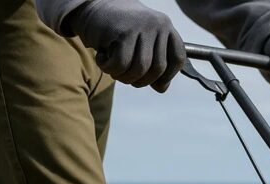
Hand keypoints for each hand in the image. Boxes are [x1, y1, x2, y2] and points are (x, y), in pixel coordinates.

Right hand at [67, 0, 185, 92]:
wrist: (92, 5)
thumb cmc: (119, 30)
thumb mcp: (143, 43)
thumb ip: (155, 63)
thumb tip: (161, 88)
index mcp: (166, 28)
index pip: (177, 59)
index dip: (168, 77)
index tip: (155, 84)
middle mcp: (158, 25)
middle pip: (158, 68)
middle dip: (141, 80)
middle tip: (126, 77)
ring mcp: (141, 26)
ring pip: (139, 69)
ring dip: (124, 77)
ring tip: (114, 70)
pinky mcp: (123, 31)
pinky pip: (121, 64)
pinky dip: (110, 68)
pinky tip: (103, 59)